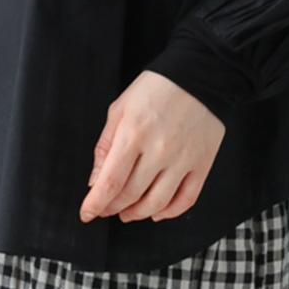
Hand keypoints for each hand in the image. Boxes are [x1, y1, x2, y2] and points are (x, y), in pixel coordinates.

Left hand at [78, 71, 225, 224]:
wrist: (199, 75)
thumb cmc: (156, 88)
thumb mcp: (121, 107)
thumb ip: (105, 145)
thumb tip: (95, 180)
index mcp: (134, 133)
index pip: (110, 182)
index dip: (95, 203)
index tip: (87, 213)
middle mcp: (159, 150)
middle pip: (131, 195)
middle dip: (112, 207)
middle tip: (105, 209)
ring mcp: (182, 160)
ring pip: (157, 203)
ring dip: (137, 214)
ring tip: (127, 213)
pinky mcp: (202, 164)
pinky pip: (185, 200)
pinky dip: (169, 213)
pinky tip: (157, 212)